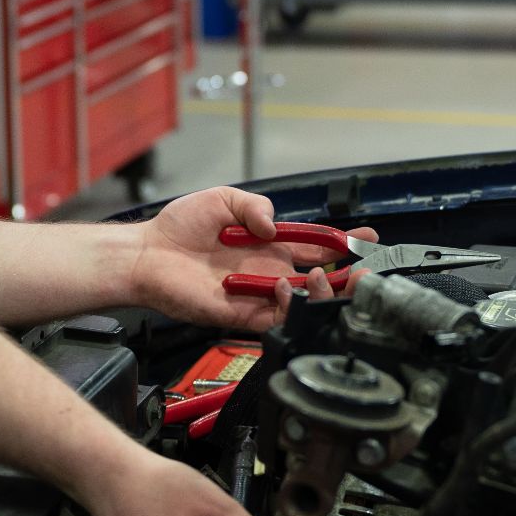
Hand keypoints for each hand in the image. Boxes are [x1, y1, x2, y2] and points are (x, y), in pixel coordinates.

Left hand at [130, 187, 376, 329]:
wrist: (148, 254)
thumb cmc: (179, 227)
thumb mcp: (223, 199)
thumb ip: (255, 206)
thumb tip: (275, 227)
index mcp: (270, 245)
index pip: (316, 246)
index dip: (342, 243)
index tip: (367, 238)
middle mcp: (269, 270)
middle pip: (320, 278)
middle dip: (348, 275)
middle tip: (365, 269)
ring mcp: (258, 294)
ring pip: (305, 301)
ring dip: (324, 292)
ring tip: (325, 275)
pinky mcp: (242, 314)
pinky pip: (276, 317)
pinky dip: (288, 305)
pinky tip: (286, 285)